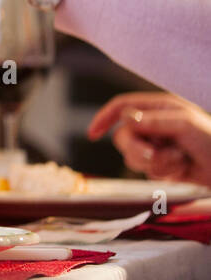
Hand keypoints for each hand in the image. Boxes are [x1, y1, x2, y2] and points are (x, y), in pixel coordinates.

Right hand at [88, 92, 210, 186]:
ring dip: (154, 163)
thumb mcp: (186, 124)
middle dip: (136, 149)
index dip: (105, 117)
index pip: (122, 107)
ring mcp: (158, 145)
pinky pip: (147, 171)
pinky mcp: (162, 164)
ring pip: (133, 157)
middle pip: (123, 137)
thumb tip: (125, 118)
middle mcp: (155, 125)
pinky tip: (182, 169)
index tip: (93, 134)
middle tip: (151, 155)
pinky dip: (163, 172)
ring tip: (178, 162)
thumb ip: (155, 120)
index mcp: (160, 108)